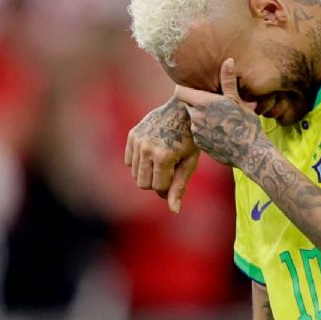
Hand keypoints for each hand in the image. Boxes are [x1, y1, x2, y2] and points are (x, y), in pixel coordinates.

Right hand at [125, 97, 198, 212]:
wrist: (183, 109)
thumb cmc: (191, 138)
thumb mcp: (189, 162)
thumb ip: (180, 186)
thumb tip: (174, 210)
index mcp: (163, 156)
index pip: (158, 187)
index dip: (168, 186)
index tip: (177, 174)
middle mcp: (146, 148)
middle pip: (142, 183)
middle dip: (155, 181)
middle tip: (170, 168)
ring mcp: (137, 141)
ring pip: (135, 174)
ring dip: (148, 172)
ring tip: (163, 159)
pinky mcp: (132, 135)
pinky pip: (129, 161)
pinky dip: (139, 162)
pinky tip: (153, 152)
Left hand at [175, 58, 269, 169]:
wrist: (250, 153)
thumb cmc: (246, 124)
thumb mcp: (238, 100)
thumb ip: (228, 81)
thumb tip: (228, 60)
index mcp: (203, 103)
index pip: (180, 92)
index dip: (185, 89)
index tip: (194, 89)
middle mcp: (196, 117)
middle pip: (187, 105)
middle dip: (196, 103)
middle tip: (212, 104)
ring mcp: (196, 132)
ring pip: (193, 119)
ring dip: (201, 117)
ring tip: (219, 120)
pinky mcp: (199, 145)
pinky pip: (197, 133)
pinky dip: (204, 131)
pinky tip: (219, 132)